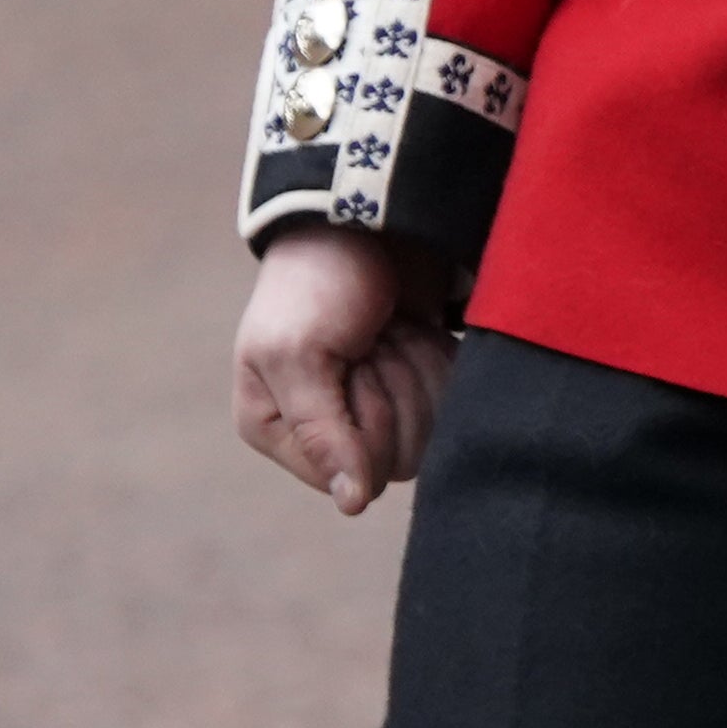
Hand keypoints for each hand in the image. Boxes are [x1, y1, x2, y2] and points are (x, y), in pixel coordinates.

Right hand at [232, 220, 460, 514]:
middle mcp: (326, 433)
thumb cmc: (318, 281)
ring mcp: (376, 414)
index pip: (350, 474)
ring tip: (391, 330)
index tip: (347, 364)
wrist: (367, 222)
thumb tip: (351, 505)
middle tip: (371, 339)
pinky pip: (451, 410)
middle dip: (393, 390)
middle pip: (396, 461)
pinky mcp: (417, 391)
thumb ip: (321, 433)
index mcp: (275, 429)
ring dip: (417, 371)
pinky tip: (416, 332)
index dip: (362, 421)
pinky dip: (439, 364)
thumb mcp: (299, 353)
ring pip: (429, 438)